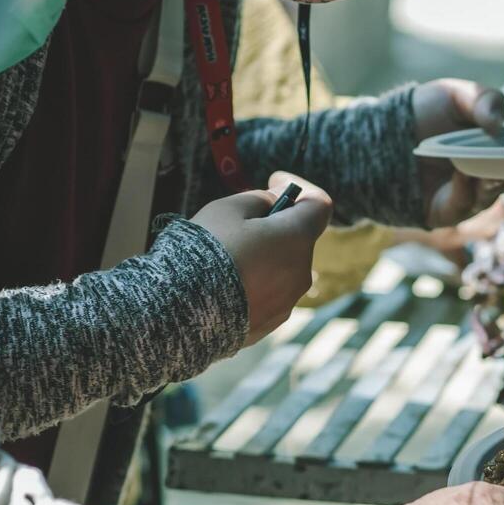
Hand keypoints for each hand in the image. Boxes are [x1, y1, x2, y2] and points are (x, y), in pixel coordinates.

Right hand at [191, 172, 333, 343]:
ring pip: (282, 268)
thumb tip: (273, 203)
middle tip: (238, 222)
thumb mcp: (228, 209)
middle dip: (275, 226)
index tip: (274, 182)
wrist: (184, 310)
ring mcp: (288, 302)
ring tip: (225, 257)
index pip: (319, 205)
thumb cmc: (207, 250)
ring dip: (264, 256)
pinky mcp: (271, 322)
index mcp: (297, 239)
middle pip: (297, 239)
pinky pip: (268, 294)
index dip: (300, 188)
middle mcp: (302, 272)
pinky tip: (223, 284)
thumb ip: (258, 199)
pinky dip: (254, 283)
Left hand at [412, 79, 503, 227]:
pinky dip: (464, 188)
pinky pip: (463, 204)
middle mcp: (492, 178)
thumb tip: (499, 126)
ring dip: (494, 180)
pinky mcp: (449, 213)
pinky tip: (461, 172)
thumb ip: (483, 100)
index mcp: (502, 151)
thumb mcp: (456, 95)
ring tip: (491, 168)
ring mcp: (472, 198)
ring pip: (493, 193)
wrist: (383, 136)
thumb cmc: (425, 113)